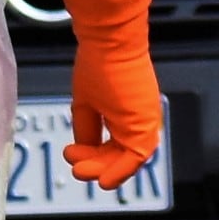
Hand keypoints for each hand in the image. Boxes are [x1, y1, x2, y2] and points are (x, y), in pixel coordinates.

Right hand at [53, 0, 162, 188]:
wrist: (109, 40)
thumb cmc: (99, 60)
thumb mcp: (86, 101)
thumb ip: (87, 126)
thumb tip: (82, 147)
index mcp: (129, 115)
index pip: (116, 147)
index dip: (94, 157)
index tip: (72, 155)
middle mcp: (141, 121)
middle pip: (122, 157)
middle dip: (96, 166)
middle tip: (75, 169)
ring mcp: (146, 123)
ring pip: (129, 160)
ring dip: (104, 169)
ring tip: (79, 170)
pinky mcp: (146, 124)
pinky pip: (137, 157)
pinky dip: (119, 170)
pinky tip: (102, 178)